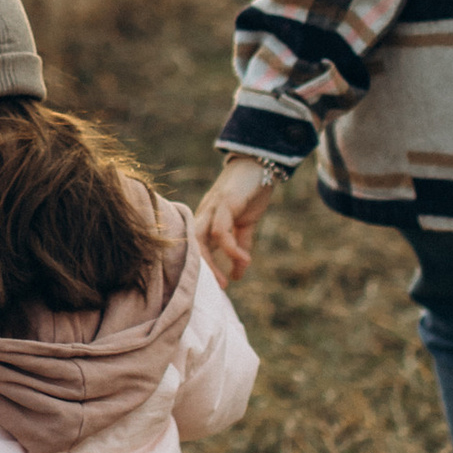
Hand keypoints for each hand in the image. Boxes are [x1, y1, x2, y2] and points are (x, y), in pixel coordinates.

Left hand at [196, 157, 280, 286]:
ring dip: (212, 264)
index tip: (214, 288)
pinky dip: (231, 249)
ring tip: (227, 282)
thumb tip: (240, 271)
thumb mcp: (245, 223)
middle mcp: (204, 214)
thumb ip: (241, 244)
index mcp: (206, 220)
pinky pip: (220, 230)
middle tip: (218, 289)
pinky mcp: (225, 202)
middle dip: (203, 271)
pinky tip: (244, 260)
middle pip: (192, 246)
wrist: (259, 162)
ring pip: (201, 240)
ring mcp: (212, 207)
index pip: (195, 247)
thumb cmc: (250, 192)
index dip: (202, 268)